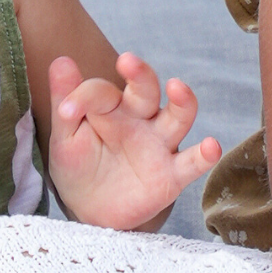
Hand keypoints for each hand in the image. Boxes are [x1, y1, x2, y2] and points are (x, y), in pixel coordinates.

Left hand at [47, 53, 221, 229]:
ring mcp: (159, 145)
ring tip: (177, 87)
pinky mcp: (172, 175)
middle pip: (147, 89)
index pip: (102, 91)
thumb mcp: (65, 137)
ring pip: (179, 116)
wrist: (89, 212)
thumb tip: (60, 61)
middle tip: (127, 61)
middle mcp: (140, 118)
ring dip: (182, 101)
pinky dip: (205, 155)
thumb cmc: (78, 166)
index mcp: (112, 106)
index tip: (65, 110)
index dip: (83, 96)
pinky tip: (211, 146)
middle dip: (140, 73)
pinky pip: (192, 163)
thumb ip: (66, 100)